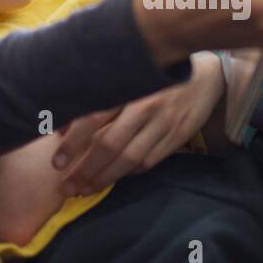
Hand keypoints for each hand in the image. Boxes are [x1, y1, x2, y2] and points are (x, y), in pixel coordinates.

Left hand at [53, 52, 225, 194]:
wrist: (206, 75)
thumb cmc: (153, 74)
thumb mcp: (125, 77)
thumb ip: (97, 99)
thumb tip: (62, 127)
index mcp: (128, 85)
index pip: (94, 117)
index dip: (73, 143)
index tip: (56, 163)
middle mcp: (146, 105)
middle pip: (110, 144)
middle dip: (85, 170)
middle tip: (66, 187)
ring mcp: (164, 122)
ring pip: (129, 158)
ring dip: (104, 178)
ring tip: (85, 189)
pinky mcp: (178, 136)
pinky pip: (148, 161)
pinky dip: (128, 173)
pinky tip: (112, 178)